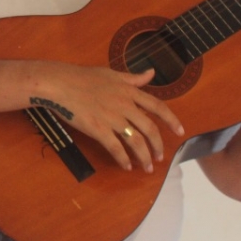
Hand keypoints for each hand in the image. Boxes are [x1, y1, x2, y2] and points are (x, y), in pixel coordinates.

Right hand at [31, 63, 183, 172]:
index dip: (171, 120)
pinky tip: (126, 166)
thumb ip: (133, 78)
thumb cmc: (82, 76)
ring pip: (135, 141)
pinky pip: (115, 148)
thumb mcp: (111, 74)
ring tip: (147, 167)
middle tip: (160, 157)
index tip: (180, 132)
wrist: (59, 83)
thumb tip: (151, 73)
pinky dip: (123, 159)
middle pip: (149, 128)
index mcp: (129, 91)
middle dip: (157, 145)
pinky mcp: (98, 129)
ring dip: (144, 156)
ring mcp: (112, 118)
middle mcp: (125, 105)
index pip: (158, 107)